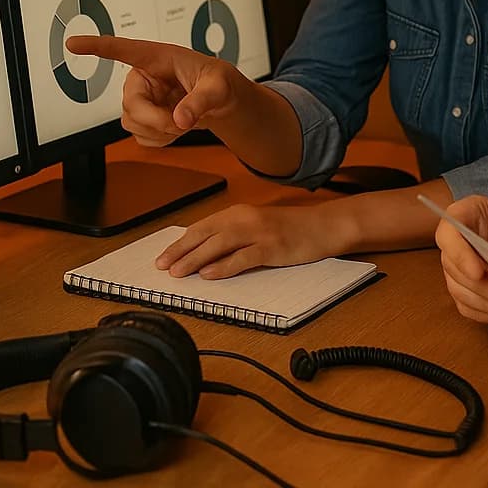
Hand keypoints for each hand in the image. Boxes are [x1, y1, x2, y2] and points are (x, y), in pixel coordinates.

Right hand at [65, 34, 242, 146]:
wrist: (219, 103)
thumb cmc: (218, 82)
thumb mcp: (219, 87)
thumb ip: (202, 101)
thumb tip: (180, 118)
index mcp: (156, 58)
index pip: (121, 49)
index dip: (96, 47)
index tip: (72, 43)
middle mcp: (141, 77)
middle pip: (130, 104)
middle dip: (156, 120)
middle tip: (182, 122)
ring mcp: (139, 99)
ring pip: (132, 123)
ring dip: (161, 130)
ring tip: (183, 119)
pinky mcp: (140, 118)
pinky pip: (140, 137)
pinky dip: (161, 140)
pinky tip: (175, 127)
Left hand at [155, 203, 345, 278]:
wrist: (324, 226)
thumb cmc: (292, 228)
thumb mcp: (258, 226)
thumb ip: (234, 235)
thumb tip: (205, 253)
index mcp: (239, 212)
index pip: (202, 227)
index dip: (181, 243)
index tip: (164, 257)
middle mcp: (245, 218)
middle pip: (205, 234)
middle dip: (181, 251)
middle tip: (162, 267)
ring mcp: (259, 232)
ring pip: (219, 244)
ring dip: (195, 259)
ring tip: (178, 272)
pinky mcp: (272, 247)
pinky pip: (243, 257)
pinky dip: (224, 266)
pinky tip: (209, 274)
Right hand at [434, 195, 487, 324]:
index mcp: (471, 213)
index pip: (450, 231)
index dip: (459, 253)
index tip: (479, 274)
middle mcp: (460, 239)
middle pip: (454, 266)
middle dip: (484, 288)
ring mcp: (460, 266)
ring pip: (460, 290)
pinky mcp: (466, 289)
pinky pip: (468, 307)